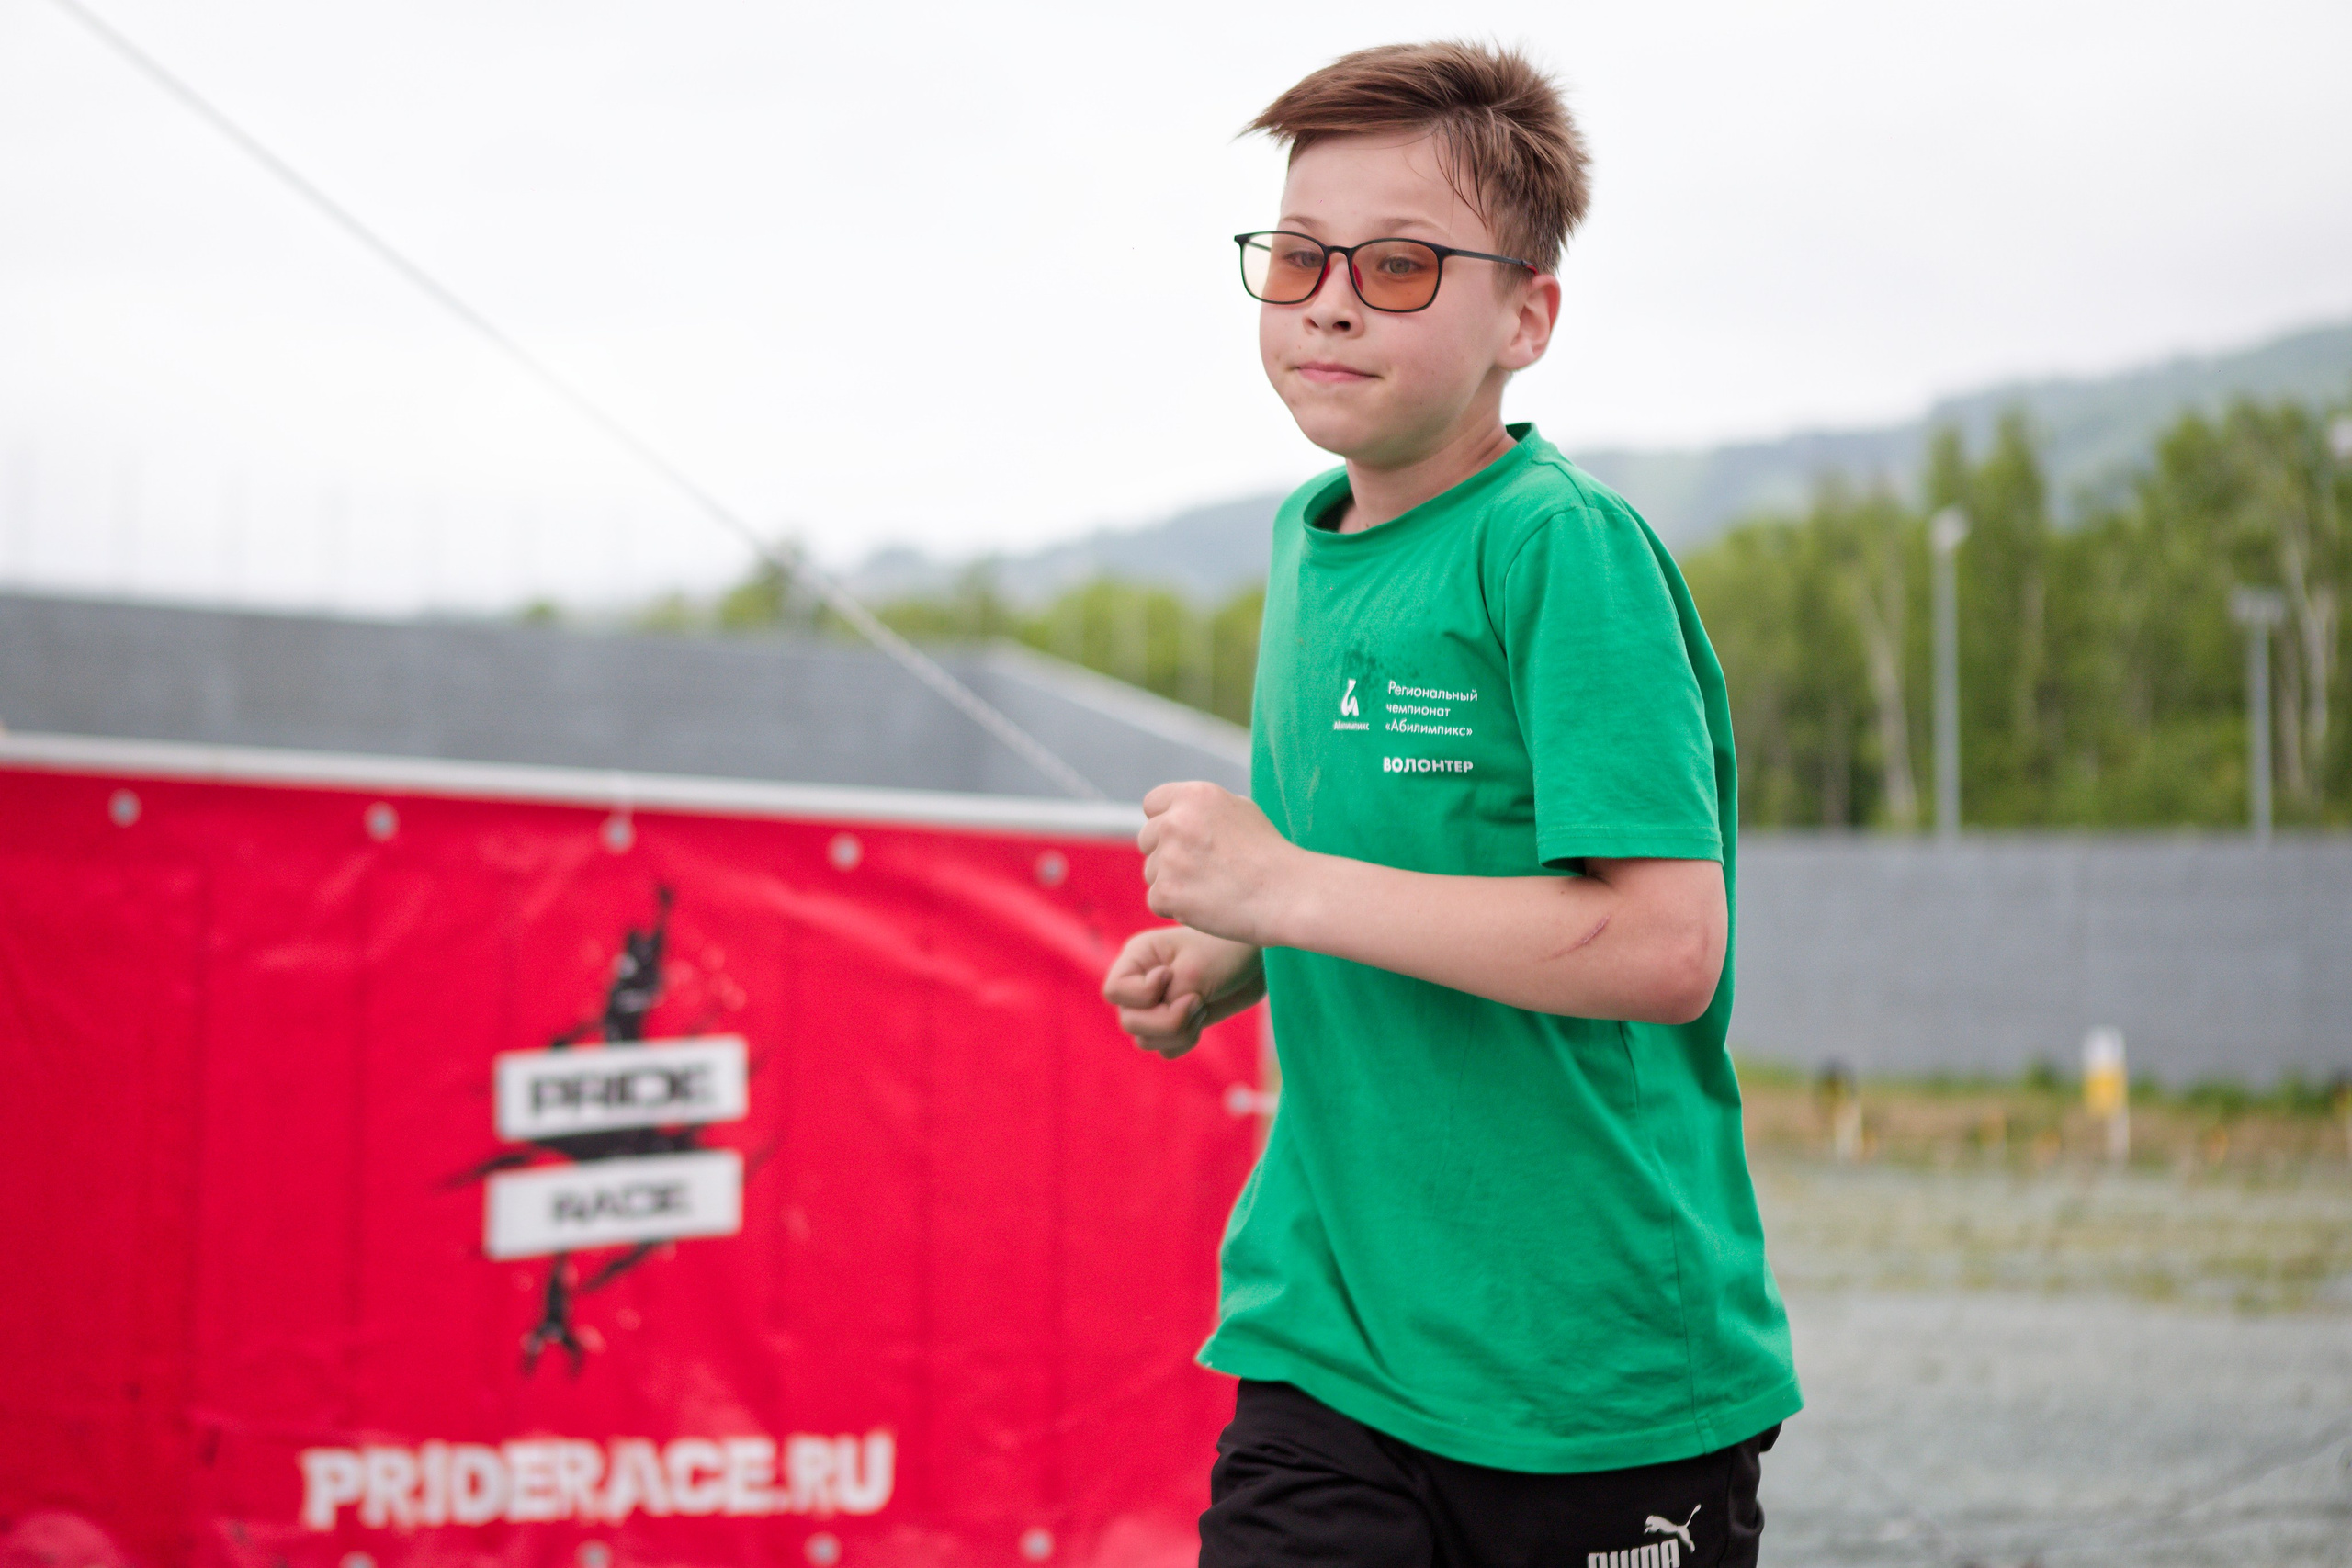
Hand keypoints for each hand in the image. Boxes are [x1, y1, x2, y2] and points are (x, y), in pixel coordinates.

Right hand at [1100, 924, 1263, 1058]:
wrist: (1257, 960)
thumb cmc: (1226, 952)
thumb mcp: (1193, 973)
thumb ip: (1165, 1001)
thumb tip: (1143, 1032)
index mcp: (1138, 957)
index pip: (1114, 991)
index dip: (1142, 995)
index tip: (1171, 978)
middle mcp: (1140, 981)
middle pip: (1129, 1021)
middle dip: (1166, 1020)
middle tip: (1197, 1001)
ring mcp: (1156, 1004)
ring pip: (1145, 1040)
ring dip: (1177, 1032)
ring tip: (1202, 1008)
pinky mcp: (1174, 1022)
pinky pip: (1164, 1050)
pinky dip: (1183, 1043)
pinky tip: (1202, 1021)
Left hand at [1137, 781, 1301, 942]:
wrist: (1288, 893)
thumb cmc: (1270, 855)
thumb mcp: (1241, 811)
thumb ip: (1202, 810)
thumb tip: (1175, 813)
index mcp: (1194, 796)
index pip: (1153, 804)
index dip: (1166, 823)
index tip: (1184, 841)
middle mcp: (1175, 821)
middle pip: (1147, 839)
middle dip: (1167, 855)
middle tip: (1203, 871)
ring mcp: (1169, 857)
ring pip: (1151, 872)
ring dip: (1172, 883)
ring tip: (1212, 889)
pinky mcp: (1166, 892)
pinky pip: (1156, 901)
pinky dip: (1176, 908)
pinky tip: (1207, 906)